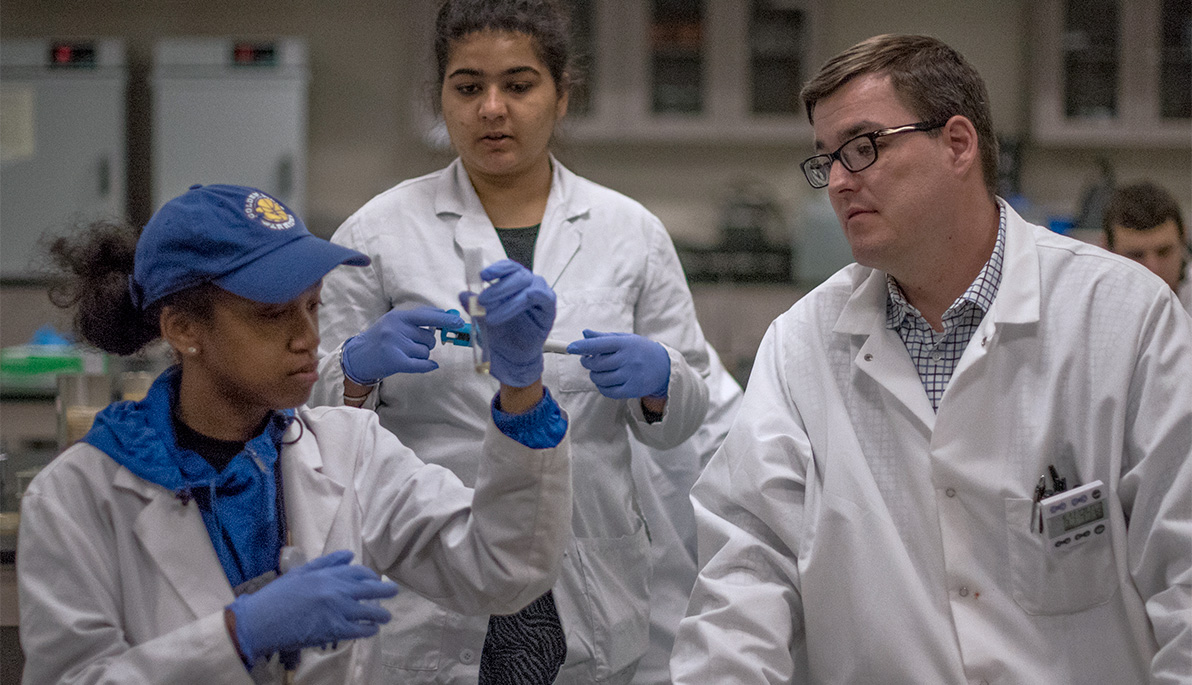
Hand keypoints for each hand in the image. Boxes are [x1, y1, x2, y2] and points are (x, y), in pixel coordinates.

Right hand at [227, 550, 398, 664]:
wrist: (261, 621)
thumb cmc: (277, 596)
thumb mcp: (301, 572)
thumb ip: (327, 563)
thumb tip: (349, 555)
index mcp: (329, 574)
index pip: (359, 572)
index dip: (371, 576)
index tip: (375, 580)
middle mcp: (338, 590)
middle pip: (372, 589)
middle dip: (386, 591)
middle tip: (394, 592)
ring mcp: (338, 611)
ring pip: (370, 611)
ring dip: (381, 614)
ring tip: (385, 617)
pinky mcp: (335, 630)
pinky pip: (360, 630)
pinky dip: (369, 630)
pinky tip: (372, 630)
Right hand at [342, 307, 463, 383]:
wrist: (358, 356)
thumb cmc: (381, 338)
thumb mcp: (395, 322)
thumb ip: (418, 319)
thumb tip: (446, 317)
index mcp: (399, 316)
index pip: (428, 316)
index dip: (446, 319)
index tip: (459, 322)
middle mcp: (397, 328)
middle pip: (429, 337)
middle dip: (426, 343)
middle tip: (410, 345)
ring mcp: (395, 345)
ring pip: (426, 352)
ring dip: (420, 355)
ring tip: (404, 353)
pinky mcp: (395, 361)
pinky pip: (422, 364)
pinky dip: (427, 366)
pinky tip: (429, 366)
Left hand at [460, 260, 555, 386]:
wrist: (512, 356)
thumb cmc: (501, 333)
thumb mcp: (481, 319)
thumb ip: (473, 305)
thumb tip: (463, 294)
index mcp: (512, 281)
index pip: (507, 267)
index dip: (496, 269)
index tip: (483, 275)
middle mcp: (528, 284)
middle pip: (517, 275)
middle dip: (498, 288)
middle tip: (482, 301)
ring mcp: (540, 294)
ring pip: (527, 286)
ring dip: (509, 300)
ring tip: (493, 318)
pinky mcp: (549, 307)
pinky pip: (544, 297)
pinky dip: (532, 297)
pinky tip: (522, 302)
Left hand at [567, 330, 669, 398]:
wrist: (664, 367)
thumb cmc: (640, 350)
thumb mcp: (625, 339)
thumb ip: (604, 337)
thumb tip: (584, 333)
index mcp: (625, 344)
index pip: (599, 344)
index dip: (583, 346)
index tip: (571, 348)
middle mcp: (628, 359)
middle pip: (596, 364)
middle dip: (587, 362)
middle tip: (589, 360)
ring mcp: (630, 375)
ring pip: (600, 379)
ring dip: (594, 375)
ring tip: (600, 371)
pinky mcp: (632, 389)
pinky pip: (607, 391)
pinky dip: (602, 387)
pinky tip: (605, 381)